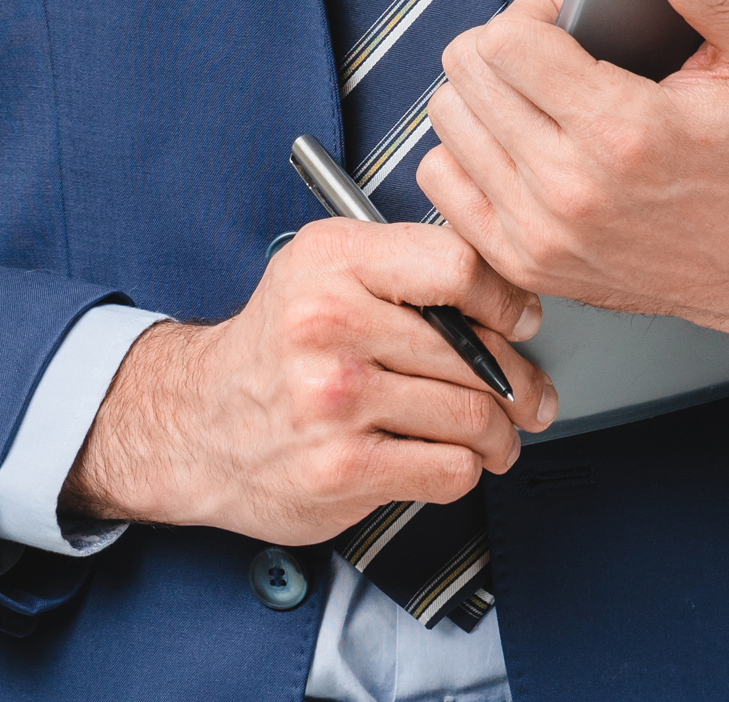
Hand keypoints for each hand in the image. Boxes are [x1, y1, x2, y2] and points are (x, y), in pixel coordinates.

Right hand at [59, 219, 556, 540]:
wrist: (200, 423)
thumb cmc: (278, 345)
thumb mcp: (326, 268)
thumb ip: (406, 266)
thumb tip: (506, 295)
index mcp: (333, 259)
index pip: (457, 266)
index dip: (506, 298)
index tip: (520, 319)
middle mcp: (329, 323)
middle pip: (473, 351)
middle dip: (518, 381)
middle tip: (529, 394)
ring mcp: (335, 400)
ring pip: (471, 415)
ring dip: (500, 434)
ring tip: (499, 434)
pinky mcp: (341, 469)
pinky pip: (448, 469)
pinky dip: (464, 469)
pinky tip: (451, 459)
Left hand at [418, 0, 728, 346]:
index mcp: (625, 132)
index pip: (508, 40)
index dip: (535, 9)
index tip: (567, 16)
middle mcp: (572, 189)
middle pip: (469, 72)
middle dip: (506, 43)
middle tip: (554, 52)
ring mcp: (543, 235)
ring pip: (449, 122)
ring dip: (484, 95)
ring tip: (537, 95)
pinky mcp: (527, 265)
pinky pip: (443, 181)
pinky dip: (468, 153)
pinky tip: (516, 142)